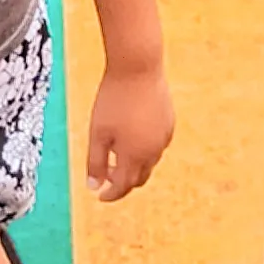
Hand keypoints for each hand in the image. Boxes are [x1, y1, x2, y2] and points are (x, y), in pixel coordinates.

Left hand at [87, 64, 172, 198]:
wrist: (138, 68)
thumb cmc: (113, 100)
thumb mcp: (97, 133)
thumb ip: (95, 163)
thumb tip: (94, 187)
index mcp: (134, 156)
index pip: (123, 186)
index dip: (111, 194)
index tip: (100, 195)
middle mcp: (154, 151)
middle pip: (139, 178)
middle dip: (123, 182)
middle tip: (107, 175)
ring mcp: (164, 137)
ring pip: (150, 162)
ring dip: (134, 165)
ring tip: (117, 153)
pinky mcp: (169, 122)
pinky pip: (158, 145)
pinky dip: (145, 150)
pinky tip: (133, 136)